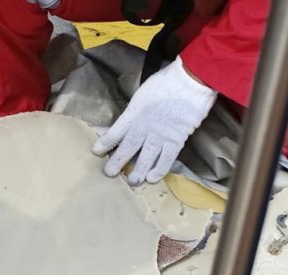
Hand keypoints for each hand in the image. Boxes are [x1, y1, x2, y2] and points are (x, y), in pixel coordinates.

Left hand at [92, 58, 216, 185]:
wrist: (192, 80)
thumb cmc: (167, 82)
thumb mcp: (143, 94)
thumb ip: (134, 110)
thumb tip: (124, 123)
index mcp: (135, 111)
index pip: (117, 130)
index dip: (106, 142)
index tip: (96, 152)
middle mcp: (145, 125)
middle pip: (129, 146)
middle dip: (118, 161)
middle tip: (109, 173)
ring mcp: (162, 133)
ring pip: (147, 155)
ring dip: (138, 170)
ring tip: (132, 182)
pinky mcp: (177, 139)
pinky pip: (167, 157)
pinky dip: (160, 169)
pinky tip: (152, 178)